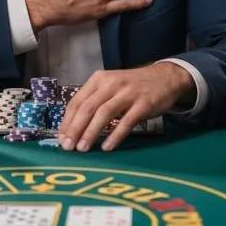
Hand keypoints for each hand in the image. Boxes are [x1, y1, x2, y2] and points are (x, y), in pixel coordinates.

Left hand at [58, 64, 194, 151]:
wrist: (164, 77)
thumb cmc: (132, 86)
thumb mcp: (110, 86)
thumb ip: (94, 101)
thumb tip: (73, 127)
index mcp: (99, 79)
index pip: (77, 101)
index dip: (67, 121)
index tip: (61, 138)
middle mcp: (111, 83)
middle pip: (88, 107)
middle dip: (75, 129)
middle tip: (68, 147)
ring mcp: (128, 93)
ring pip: (104, 113)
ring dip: (91, 132)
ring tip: (83, 148)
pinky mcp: (144, 103)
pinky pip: (126, 121)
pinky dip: (115, 135)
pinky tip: (107, 147)